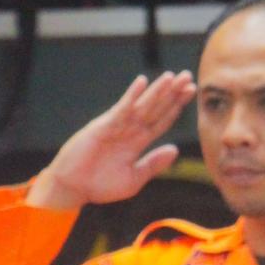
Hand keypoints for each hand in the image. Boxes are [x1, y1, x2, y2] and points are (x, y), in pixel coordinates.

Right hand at [28, 71, 195, 209]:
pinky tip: (142, 83)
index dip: (176, 106)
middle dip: (172, 93)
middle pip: (155, 108)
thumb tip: (175, 149)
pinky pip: (120, 110)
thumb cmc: (100, 186)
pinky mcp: (103, 126)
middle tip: (188, 76)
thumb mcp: (133, 178)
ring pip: (141, 106)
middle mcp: (129, 130)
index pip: (161, 120)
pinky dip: (131, 97)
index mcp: (137, 143)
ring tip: (172, 77)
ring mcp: (116, 126)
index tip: (191, 92)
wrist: (73, 188)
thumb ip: (153, 164)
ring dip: (156, 91)